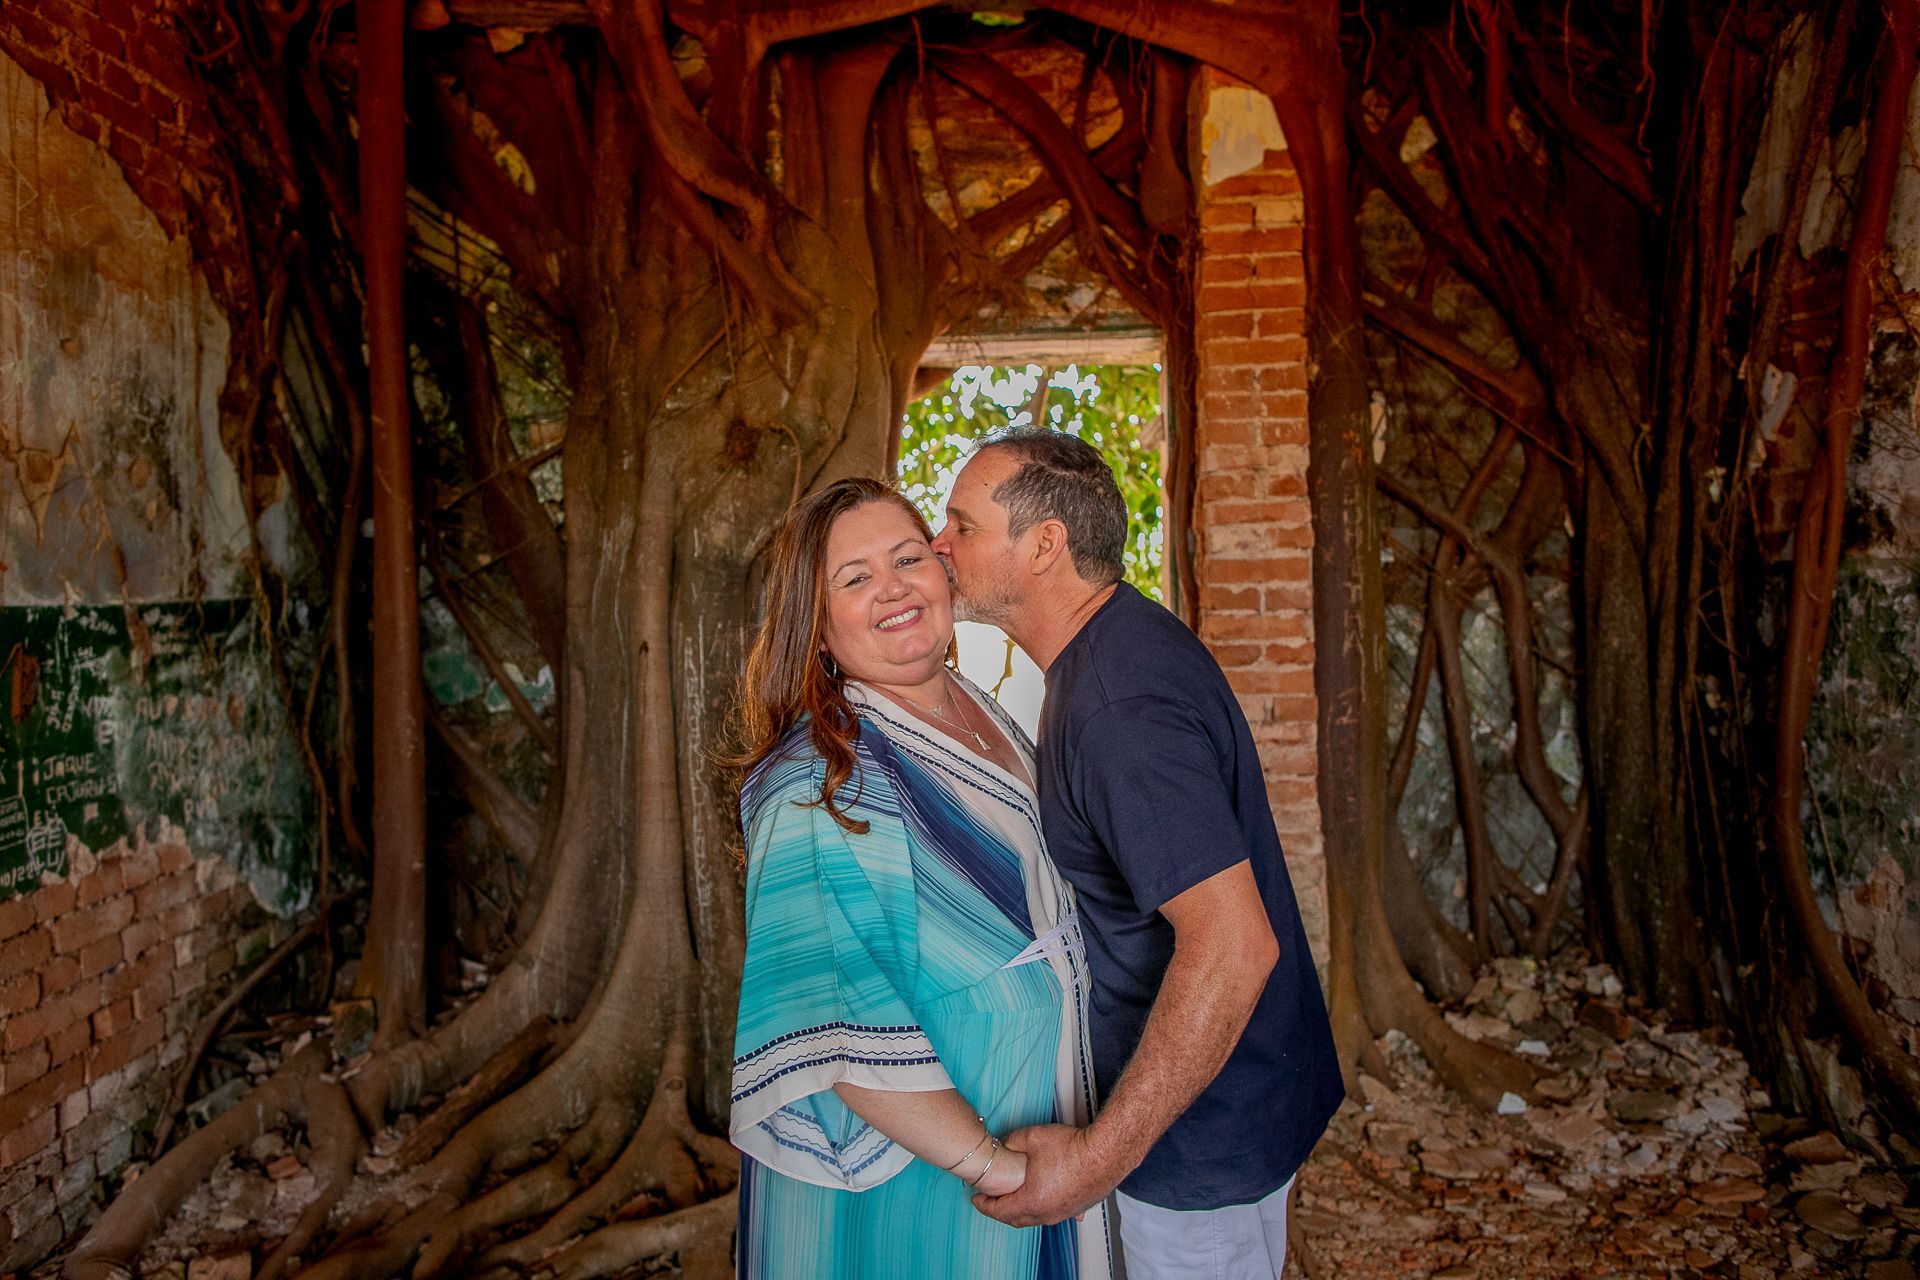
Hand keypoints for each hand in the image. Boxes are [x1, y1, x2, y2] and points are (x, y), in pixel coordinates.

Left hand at [971, 1124, 1118, 1226]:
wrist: (1106, 1152)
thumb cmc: (1074, 1148)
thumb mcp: (1032, 1137)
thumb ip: (1011, 1142)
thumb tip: (1003, 1145)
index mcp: (1032, 1201)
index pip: (1000, 1211)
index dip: (984, 1205)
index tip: (977, 1198)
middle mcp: (1048, 1213)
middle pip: (1016, 1219)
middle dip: (1001, 1210)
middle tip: (992, 1200)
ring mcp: (1064, 1213)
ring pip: (1036, 1217)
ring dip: (1023, 1209)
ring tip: (1015, 1197)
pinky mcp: (1078, 1207)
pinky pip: (1057, 1212)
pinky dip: (1046, 1206)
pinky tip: (1049, 1198)